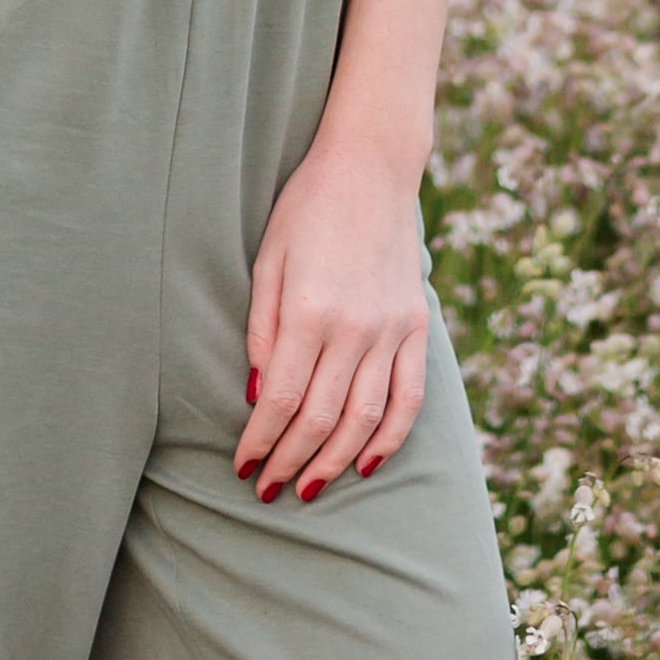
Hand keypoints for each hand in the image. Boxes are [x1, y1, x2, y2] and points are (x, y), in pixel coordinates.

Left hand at [235, 135, 429, 506]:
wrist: (371, 168)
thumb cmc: (305, 210)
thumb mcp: (266, 259)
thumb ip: (260, 328)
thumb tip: (257, 394)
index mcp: (308, 310)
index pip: (280, 400)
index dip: (261, 442)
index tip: (243, 466)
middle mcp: (353, 327)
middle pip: (319, 418)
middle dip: (290, 462)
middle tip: (268, 490)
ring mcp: (391, 329)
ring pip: (365, 418)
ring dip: (335, 461)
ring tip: (309, 488)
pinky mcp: (416, 326)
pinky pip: (410, 397)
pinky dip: (391, 437)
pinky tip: (367, 462)